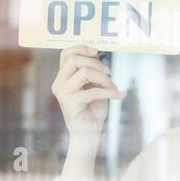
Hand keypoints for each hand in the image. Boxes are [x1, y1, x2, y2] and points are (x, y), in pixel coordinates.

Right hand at [52, 45, 124, 180]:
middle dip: (96, 63)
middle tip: (109, 72)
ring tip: (112, 86)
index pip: (66, 54)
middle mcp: (59, 83)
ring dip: (104, 78)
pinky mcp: (70, 104)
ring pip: (84, 72)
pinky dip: (110, 92)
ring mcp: (63, 94)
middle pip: (73, 60)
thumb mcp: (94, 84)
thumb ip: (93, 71)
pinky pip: (93, 91)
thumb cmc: (93, 108)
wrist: (90, 132)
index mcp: (63, 77)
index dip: (82, 48)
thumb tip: (100, 56)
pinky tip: (119, 95)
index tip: (98, 52)